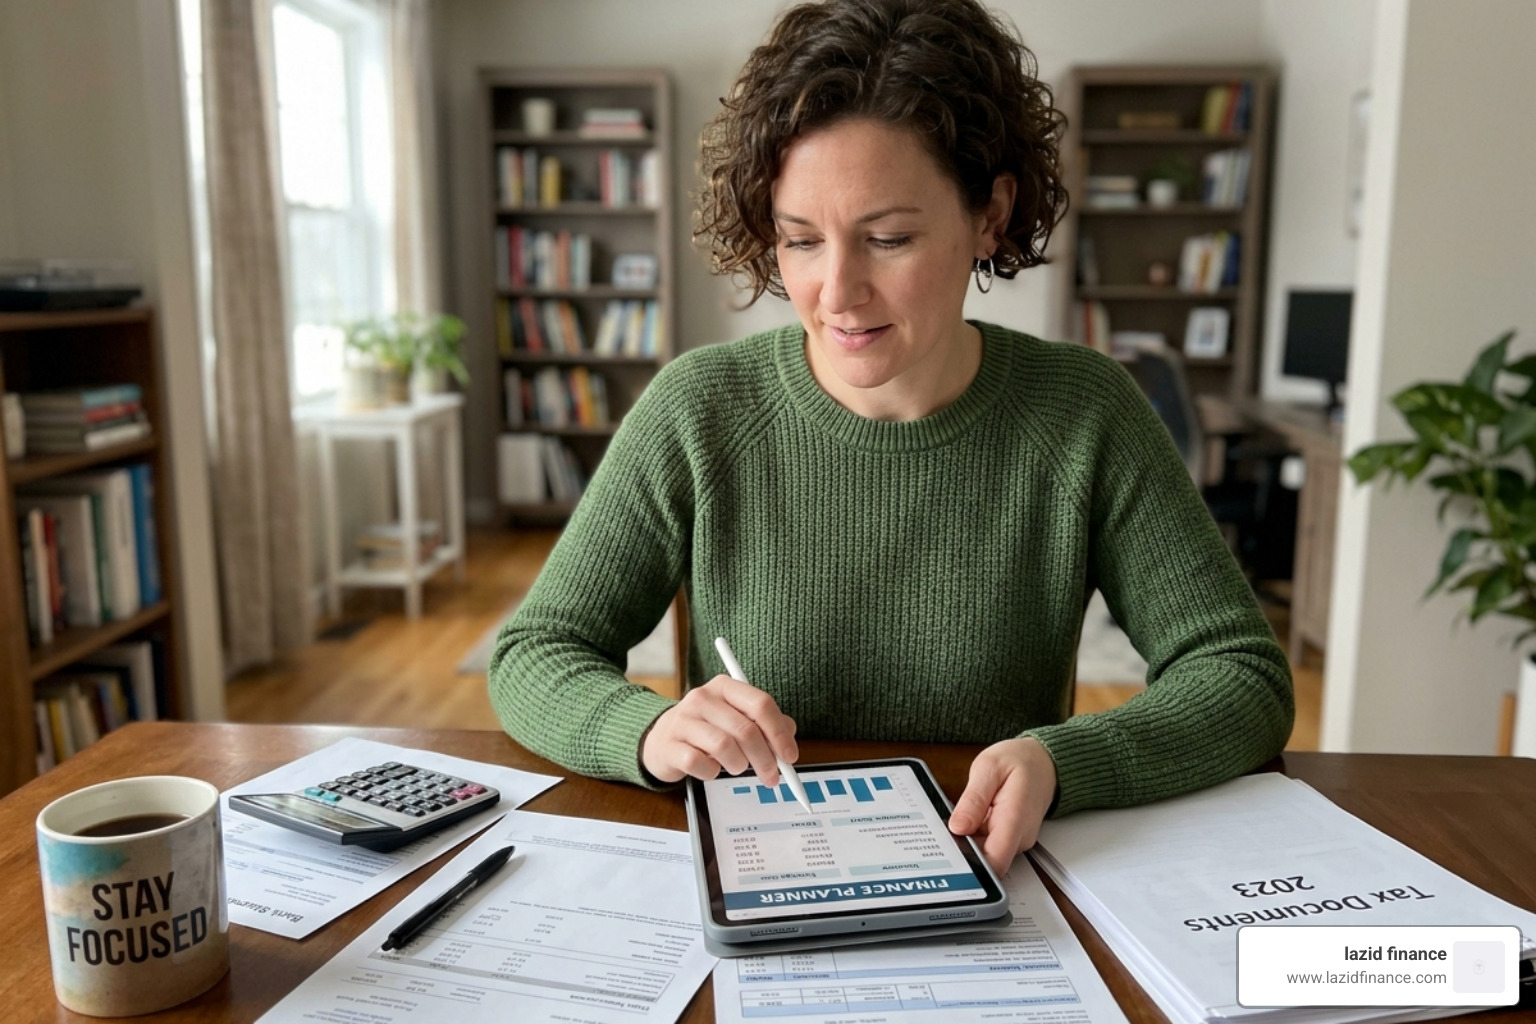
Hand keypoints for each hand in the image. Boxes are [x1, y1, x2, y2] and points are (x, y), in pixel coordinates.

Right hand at [641, 674, 798, 784]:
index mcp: (724, 686)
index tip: (790, 757)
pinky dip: (712, 773)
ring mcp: (683, 720)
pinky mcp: (669, 745)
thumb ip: (764, 724)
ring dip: (738, 765)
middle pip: (746, 729)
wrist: (660, 739)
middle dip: (765, 759)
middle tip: (771, 776)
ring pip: (724, 747)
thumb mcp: (736, 719)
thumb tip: (789, 735)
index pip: (761, 704)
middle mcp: (702, 698)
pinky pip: (700, 764)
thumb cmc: (706, 729)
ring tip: (736, 767)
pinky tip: (711, 769)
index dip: (780, 733)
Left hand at [948, 737, 1057, 877]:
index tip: (949, 857)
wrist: (1043, 762)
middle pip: (985, 861)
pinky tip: (967, 819)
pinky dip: (972, 835)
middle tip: (941, 831)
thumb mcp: (989, 768)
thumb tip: (958, 827)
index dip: (970, 867)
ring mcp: (1015, 841)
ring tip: (957, 818)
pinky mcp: (1010, 840)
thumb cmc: (1020, 761)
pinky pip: (986, 845)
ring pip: (983, 854)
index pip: (995, 862)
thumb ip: (973, 799)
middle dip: (961, 851)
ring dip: (965, 841)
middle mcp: (1018, 837)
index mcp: (1015, 819)